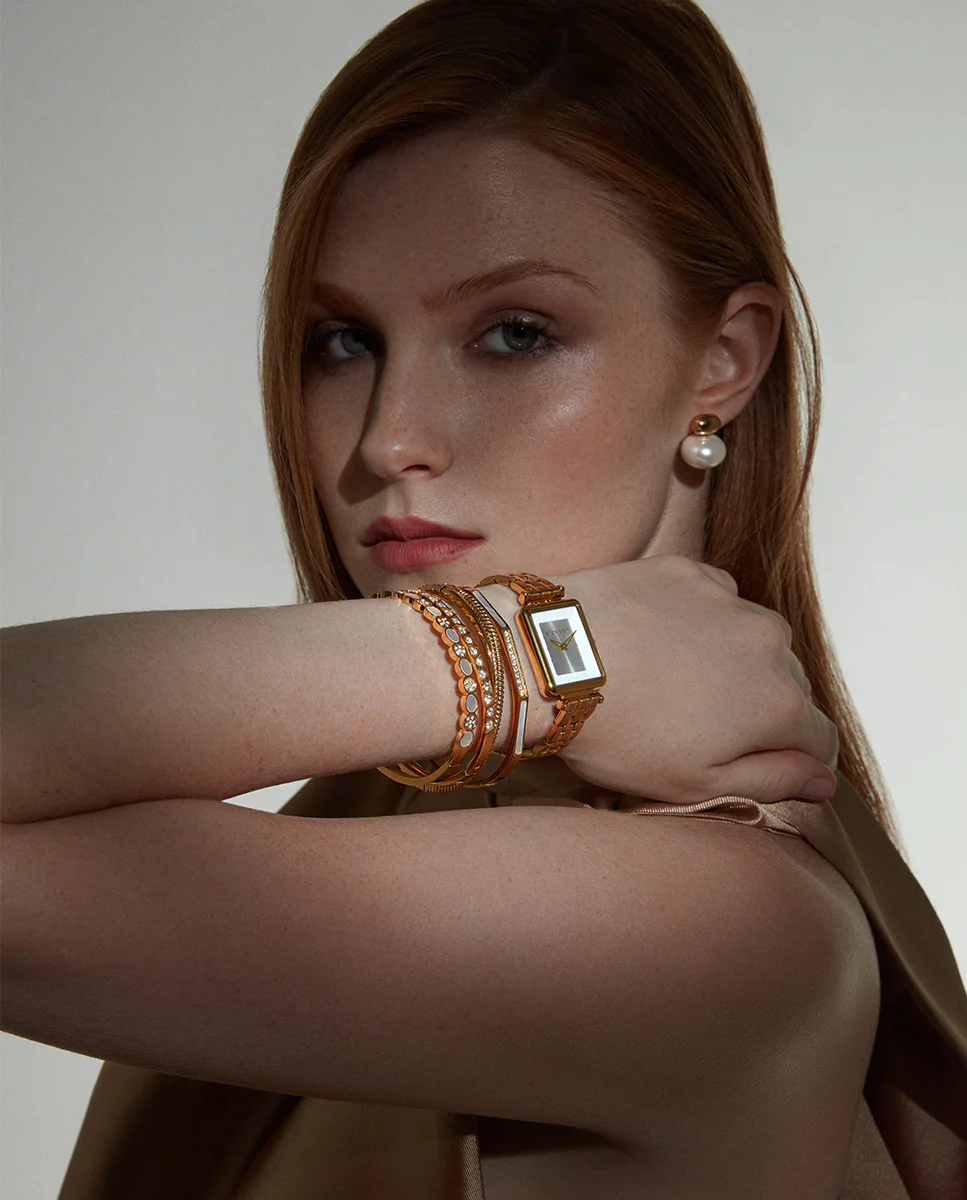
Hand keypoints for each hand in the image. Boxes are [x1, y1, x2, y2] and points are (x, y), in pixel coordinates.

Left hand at [553, 555, 838, 804]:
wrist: (547, 662)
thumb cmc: (618, 734)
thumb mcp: (695, 783)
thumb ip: (773, 781)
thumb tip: (826, 779)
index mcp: (781, 704)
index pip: (818, 739)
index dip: (788, 758)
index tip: (744, 761)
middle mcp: (771, 644)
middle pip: (789, 685)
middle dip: (759, 708)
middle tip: (694, 725)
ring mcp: (730, 601)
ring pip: (755, 637)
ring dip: (732, 659)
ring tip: (672, 681)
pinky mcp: (689, 571)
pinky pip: (715, 599)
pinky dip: (698, 620)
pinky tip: (655, 641)